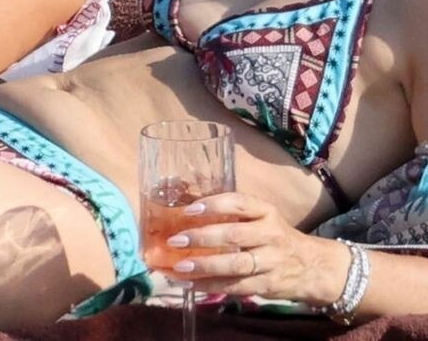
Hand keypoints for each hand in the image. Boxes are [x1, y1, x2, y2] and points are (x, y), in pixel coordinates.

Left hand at [169, 192, 351, 304]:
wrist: (315, 267)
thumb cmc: (276, 237)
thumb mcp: (262, 218)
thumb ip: (233, 213)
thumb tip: (185, 210)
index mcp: (266, 212)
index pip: (240, 203)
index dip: (214, 205)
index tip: (189, 210)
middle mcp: (270, 235)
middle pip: (234, 235)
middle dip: (202, 238)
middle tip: (175, 240)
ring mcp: (271, 261)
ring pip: (235, 264)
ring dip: (204, 266)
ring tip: (178, 266)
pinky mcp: (268, 285)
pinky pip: (236, 286)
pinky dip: (211, 286)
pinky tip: (190, 284)